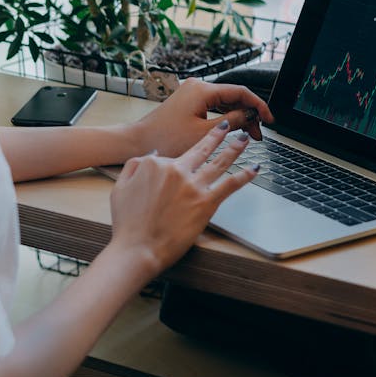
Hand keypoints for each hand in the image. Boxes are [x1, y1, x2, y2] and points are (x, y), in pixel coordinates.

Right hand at [109, 122, 256, 276]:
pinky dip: (244, 175)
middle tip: (227, 127)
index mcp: (157, 164)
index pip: (174, 156)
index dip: (178, 162)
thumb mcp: (120, 187)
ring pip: (220, 161)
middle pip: (202, 148)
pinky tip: (254, 169)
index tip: (184, 161)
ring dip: (235, 148)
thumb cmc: (127, 224)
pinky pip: (230, 184)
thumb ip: (134, 166)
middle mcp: (178, 170)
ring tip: (244, 139)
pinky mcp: (206, 203)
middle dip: (217, 135)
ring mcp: (194, 186)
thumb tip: (152, 155)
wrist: (137, 249)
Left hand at [131, 76, 272, 156]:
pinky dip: (225, 118)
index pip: (240, 92)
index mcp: (203, 89)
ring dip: (238, 117)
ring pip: (224, 102)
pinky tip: (233, 130)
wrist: (138, 142)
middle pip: (233, 96)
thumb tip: (250, 116)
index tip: (269, 119)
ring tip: (249, 135)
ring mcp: (192, 94)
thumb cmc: (165, 139)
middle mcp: (198, 86)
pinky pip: (214, 106)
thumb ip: (232, 122)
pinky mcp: (188, 103)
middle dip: (249, 114)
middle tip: (258, 134)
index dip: (258, 105)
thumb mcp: (204, 134)